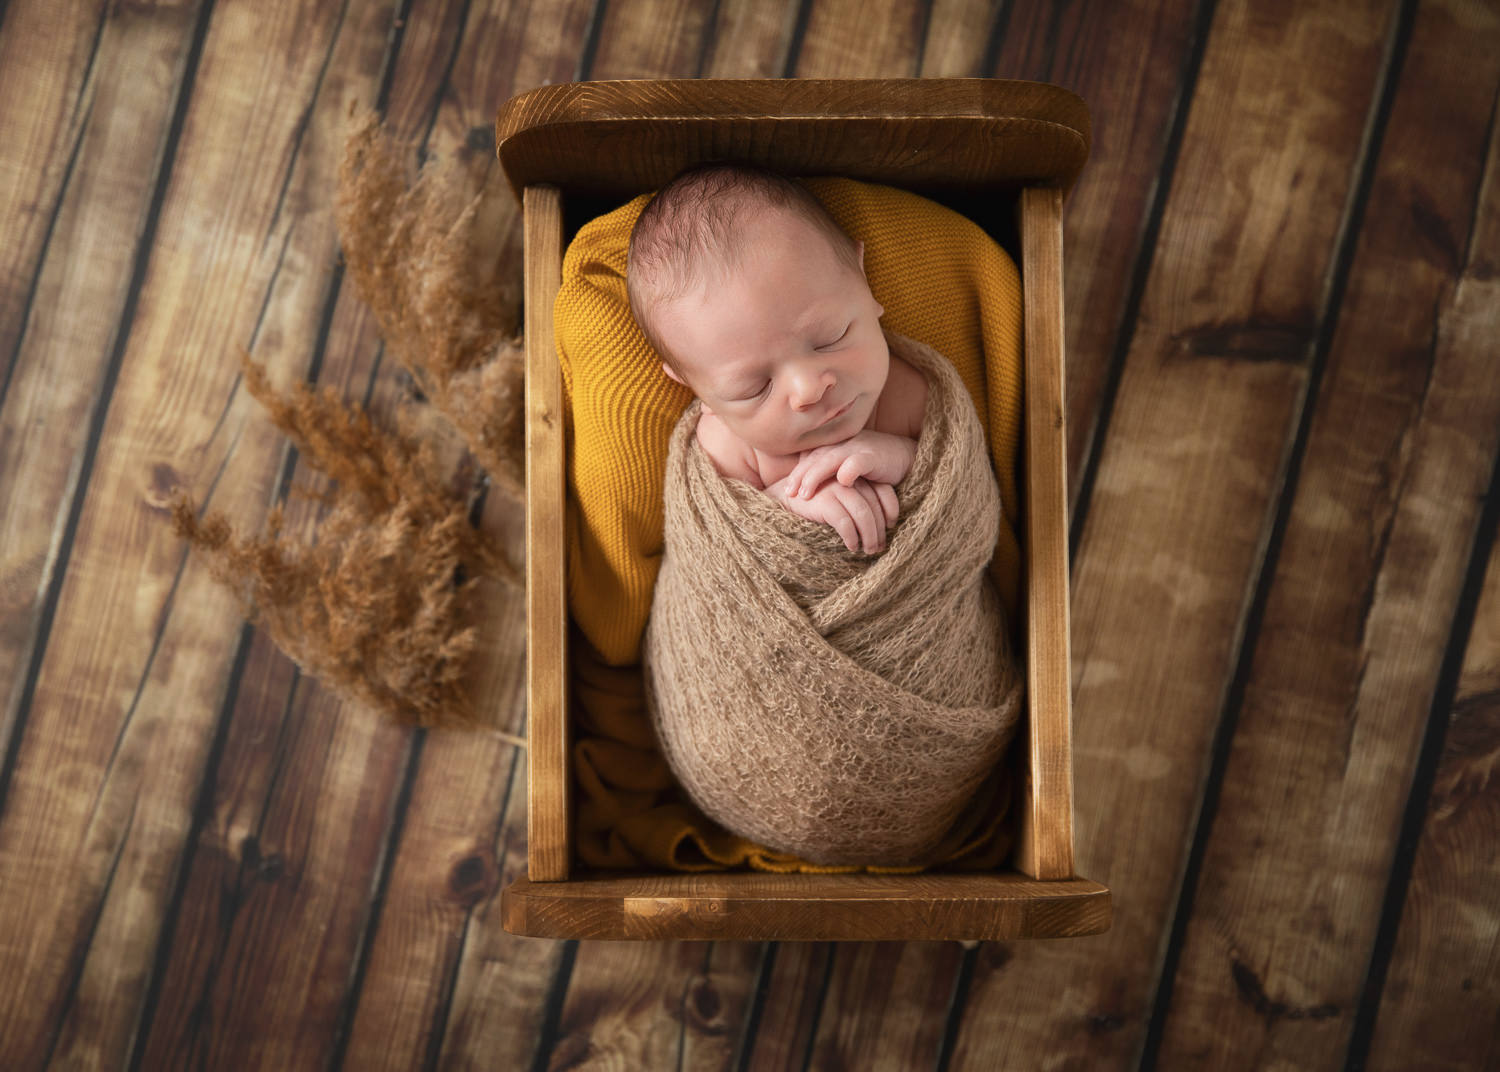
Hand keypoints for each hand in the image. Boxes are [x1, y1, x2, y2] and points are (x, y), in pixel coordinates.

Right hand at [768, 476, 898, 553]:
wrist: (784, 498)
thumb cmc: (817, 503)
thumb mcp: (842, 498)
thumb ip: (859, 502)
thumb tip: (882, 527)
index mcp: (856, 474)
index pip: (884, 491)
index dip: (891, 511)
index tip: (891, 528)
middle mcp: (849, 479)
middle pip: (874, 506)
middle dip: (879, 529)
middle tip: (879, 547)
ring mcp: (836, 488)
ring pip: (863, 514)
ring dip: (869, 536)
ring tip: (869, 550)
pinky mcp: (824, 501)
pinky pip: (845, 522)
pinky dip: (852, 537)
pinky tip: (852, 546)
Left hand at [786, 431, 916, 500]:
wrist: (906, 457)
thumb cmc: (874, 465)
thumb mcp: (848, 465)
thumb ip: (830, 469)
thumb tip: (806, 485)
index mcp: (834, 446)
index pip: (809, 458)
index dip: (796, 473)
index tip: (785, 490)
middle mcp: (843, 444)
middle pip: (815, 458)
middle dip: (800, 476)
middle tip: (789, 494)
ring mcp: (858, 448)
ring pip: (831, 459)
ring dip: (816, 475)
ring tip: (805, 494)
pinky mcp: (874, 456)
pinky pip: (858, 462)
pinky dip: (849, 471)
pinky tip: (842, 483)